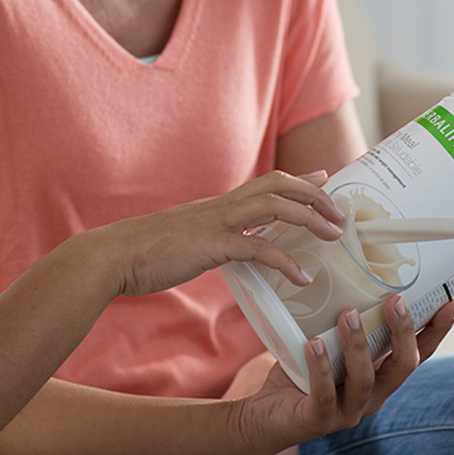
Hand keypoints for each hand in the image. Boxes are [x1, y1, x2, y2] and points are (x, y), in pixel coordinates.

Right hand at [65, 171, 345, 300]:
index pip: (267, 182)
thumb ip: (211, 236)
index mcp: (218, 205)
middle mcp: (222, 206)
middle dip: (315, 195)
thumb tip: (227, 243)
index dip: (300, 180)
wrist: (113, 256)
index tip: (325, 178)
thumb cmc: (145, 253)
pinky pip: (257, 250)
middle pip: (280, 185)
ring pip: (276, 207)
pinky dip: (285, 261)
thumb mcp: (186, 238)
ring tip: (335, 235)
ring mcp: (217, 223)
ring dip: (311, 217)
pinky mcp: (211, 245)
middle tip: (340, 213)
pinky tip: (302, 276)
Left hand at [236, 295, 453, 454]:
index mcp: (380, 377)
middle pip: (402, 367)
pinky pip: (324, 394)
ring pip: (365, 380)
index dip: (437, 330)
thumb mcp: (329, 344)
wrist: (265, 416)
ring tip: (349, 314)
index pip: (418, 353)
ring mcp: (346, 411)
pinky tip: (314, 345)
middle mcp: (371, 396)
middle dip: (404, 333)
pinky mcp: (317, 419)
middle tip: (396, 301)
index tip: (452, 302)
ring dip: (359, 345)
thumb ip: (345, 322)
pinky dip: (321, 368)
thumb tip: (351, 270)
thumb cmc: (301, 373)